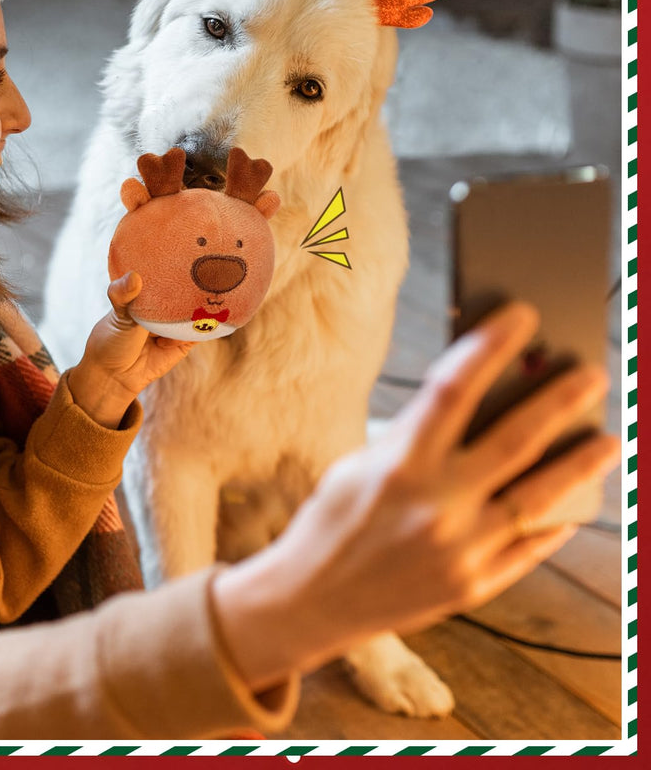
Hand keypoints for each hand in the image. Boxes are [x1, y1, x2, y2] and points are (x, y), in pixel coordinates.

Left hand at [67, 272, 194, 427]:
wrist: (115, 376)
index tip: (191, 251)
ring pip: (198, 310)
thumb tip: (134, 277)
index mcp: (150, 292)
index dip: (180, 264)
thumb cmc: (111, 340)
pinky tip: (202, 321)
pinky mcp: (186, 341)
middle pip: (188, 291)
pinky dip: (204, 326)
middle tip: (208, 270)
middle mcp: (166, 305)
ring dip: (204, 305)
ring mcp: (177, 323)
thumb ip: (123, 294)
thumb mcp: (117, 313)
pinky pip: (202, 332)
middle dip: (198, 283)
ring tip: (208, 296)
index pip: (170, 274)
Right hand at [212, 302, 619, 690]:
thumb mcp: (357, 465)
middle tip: (591, 373)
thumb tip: (469, 403)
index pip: (452, 390)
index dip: (489, 347)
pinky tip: (577, 501)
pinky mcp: (473, 587)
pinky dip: (555, 521)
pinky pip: (529, 548)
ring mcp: (459, 550)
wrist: (311, 601)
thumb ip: (412, 437)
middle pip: (513, 441)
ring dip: (580, 465)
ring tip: (607, 439)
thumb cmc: (331, 520)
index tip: (521, 316)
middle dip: (558, 401)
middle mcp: (434, 506)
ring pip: (539, 498)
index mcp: (396, 465)